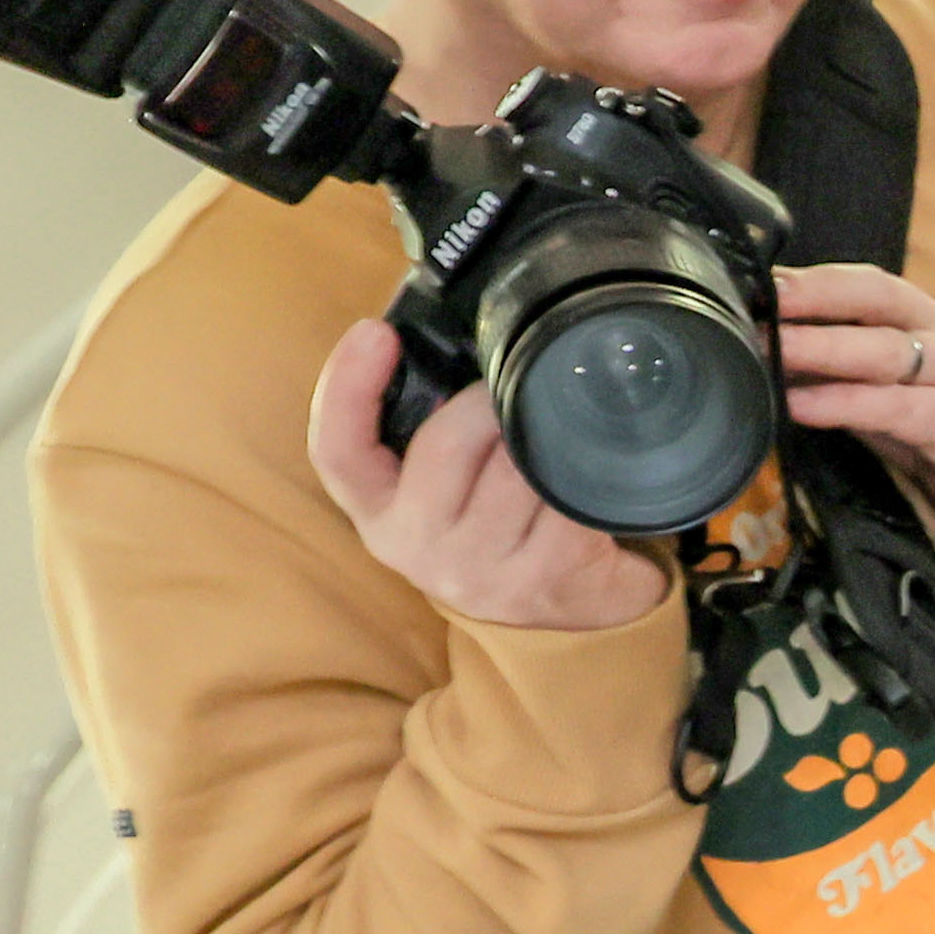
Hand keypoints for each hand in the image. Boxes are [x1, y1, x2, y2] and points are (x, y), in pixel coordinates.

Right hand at [308, 318, 670, 632]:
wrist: (570, 604)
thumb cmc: (500, 518)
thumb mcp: (446, 478)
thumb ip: (428, 418)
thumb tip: (446, 330)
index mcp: (379, 510)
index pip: (338, 451)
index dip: (346, 389)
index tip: (375, 332)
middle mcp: (416, 548)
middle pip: (442, 448)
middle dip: (486, 401)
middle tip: (517, 379)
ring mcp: (479, 571)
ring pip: (513, 472)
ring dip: (542, 434)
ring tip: (558, 421)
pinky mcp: (543, 580)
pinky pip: (567, 500)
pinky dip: (586, 470)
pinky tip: (595, 462)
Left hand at [775, 264, 934, 528]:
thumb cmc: (933, 418)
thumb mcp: (884, 381)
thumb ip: (833, 360)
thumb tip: (758, 342)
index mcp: (922, 316)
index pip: (871, 284)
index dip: (818, 280)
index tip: (763, 281)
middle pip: (878, 305)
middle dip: (815, 301)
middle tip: (759, 307)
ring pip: (886, 353)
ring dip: (824, 348)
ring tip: (772, 350)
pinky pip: (894, 410)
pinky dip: (843, 405)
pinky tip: (801, 406)